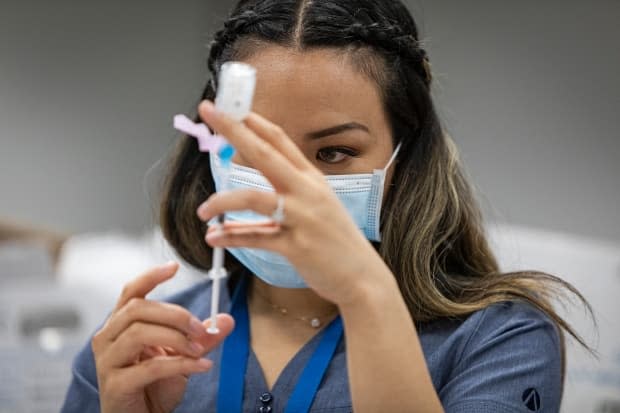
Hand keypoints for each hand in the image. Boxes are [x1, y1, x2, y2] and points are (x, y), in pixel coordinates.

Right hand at [92, 262, 233, 412]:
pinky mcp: (115, 385)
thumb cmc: (153, 387)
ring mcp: (107, 361)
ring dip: (176, 338)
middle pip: (138, 309)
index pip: (130, 292)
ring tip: (199, 348)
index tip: (174, 266)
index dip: (150, 277)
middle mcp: (107, 339)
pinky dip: (180, 364)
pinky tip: (202, 366)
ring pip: (139, 333)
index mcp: (120, 325)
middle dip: (174, 314)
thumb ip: (201, 337)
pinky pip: (149, 367)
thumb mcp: (182, 356)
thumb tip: (227, 319)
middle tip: (200, 328)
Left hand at [196, 101, 392, 305]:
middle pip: (264, 153)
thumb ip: (278, 207)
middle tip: (208, 111)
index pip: (280, 141)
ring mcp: (303, 217)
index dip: (254, 122)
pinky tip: (213, 238)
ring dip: (221, 202)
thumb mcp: (315, 212)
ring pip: (253, 197)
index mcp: (312, 180)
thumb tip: (239, 212)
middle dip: (234, 129)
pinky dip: (230, 238)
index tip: (231, 108)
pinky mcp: (297, 245)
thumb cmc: (336, 244)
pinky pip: (255, 238)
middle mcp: (307, 192)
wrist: (363, 277)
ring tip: (202, 212)